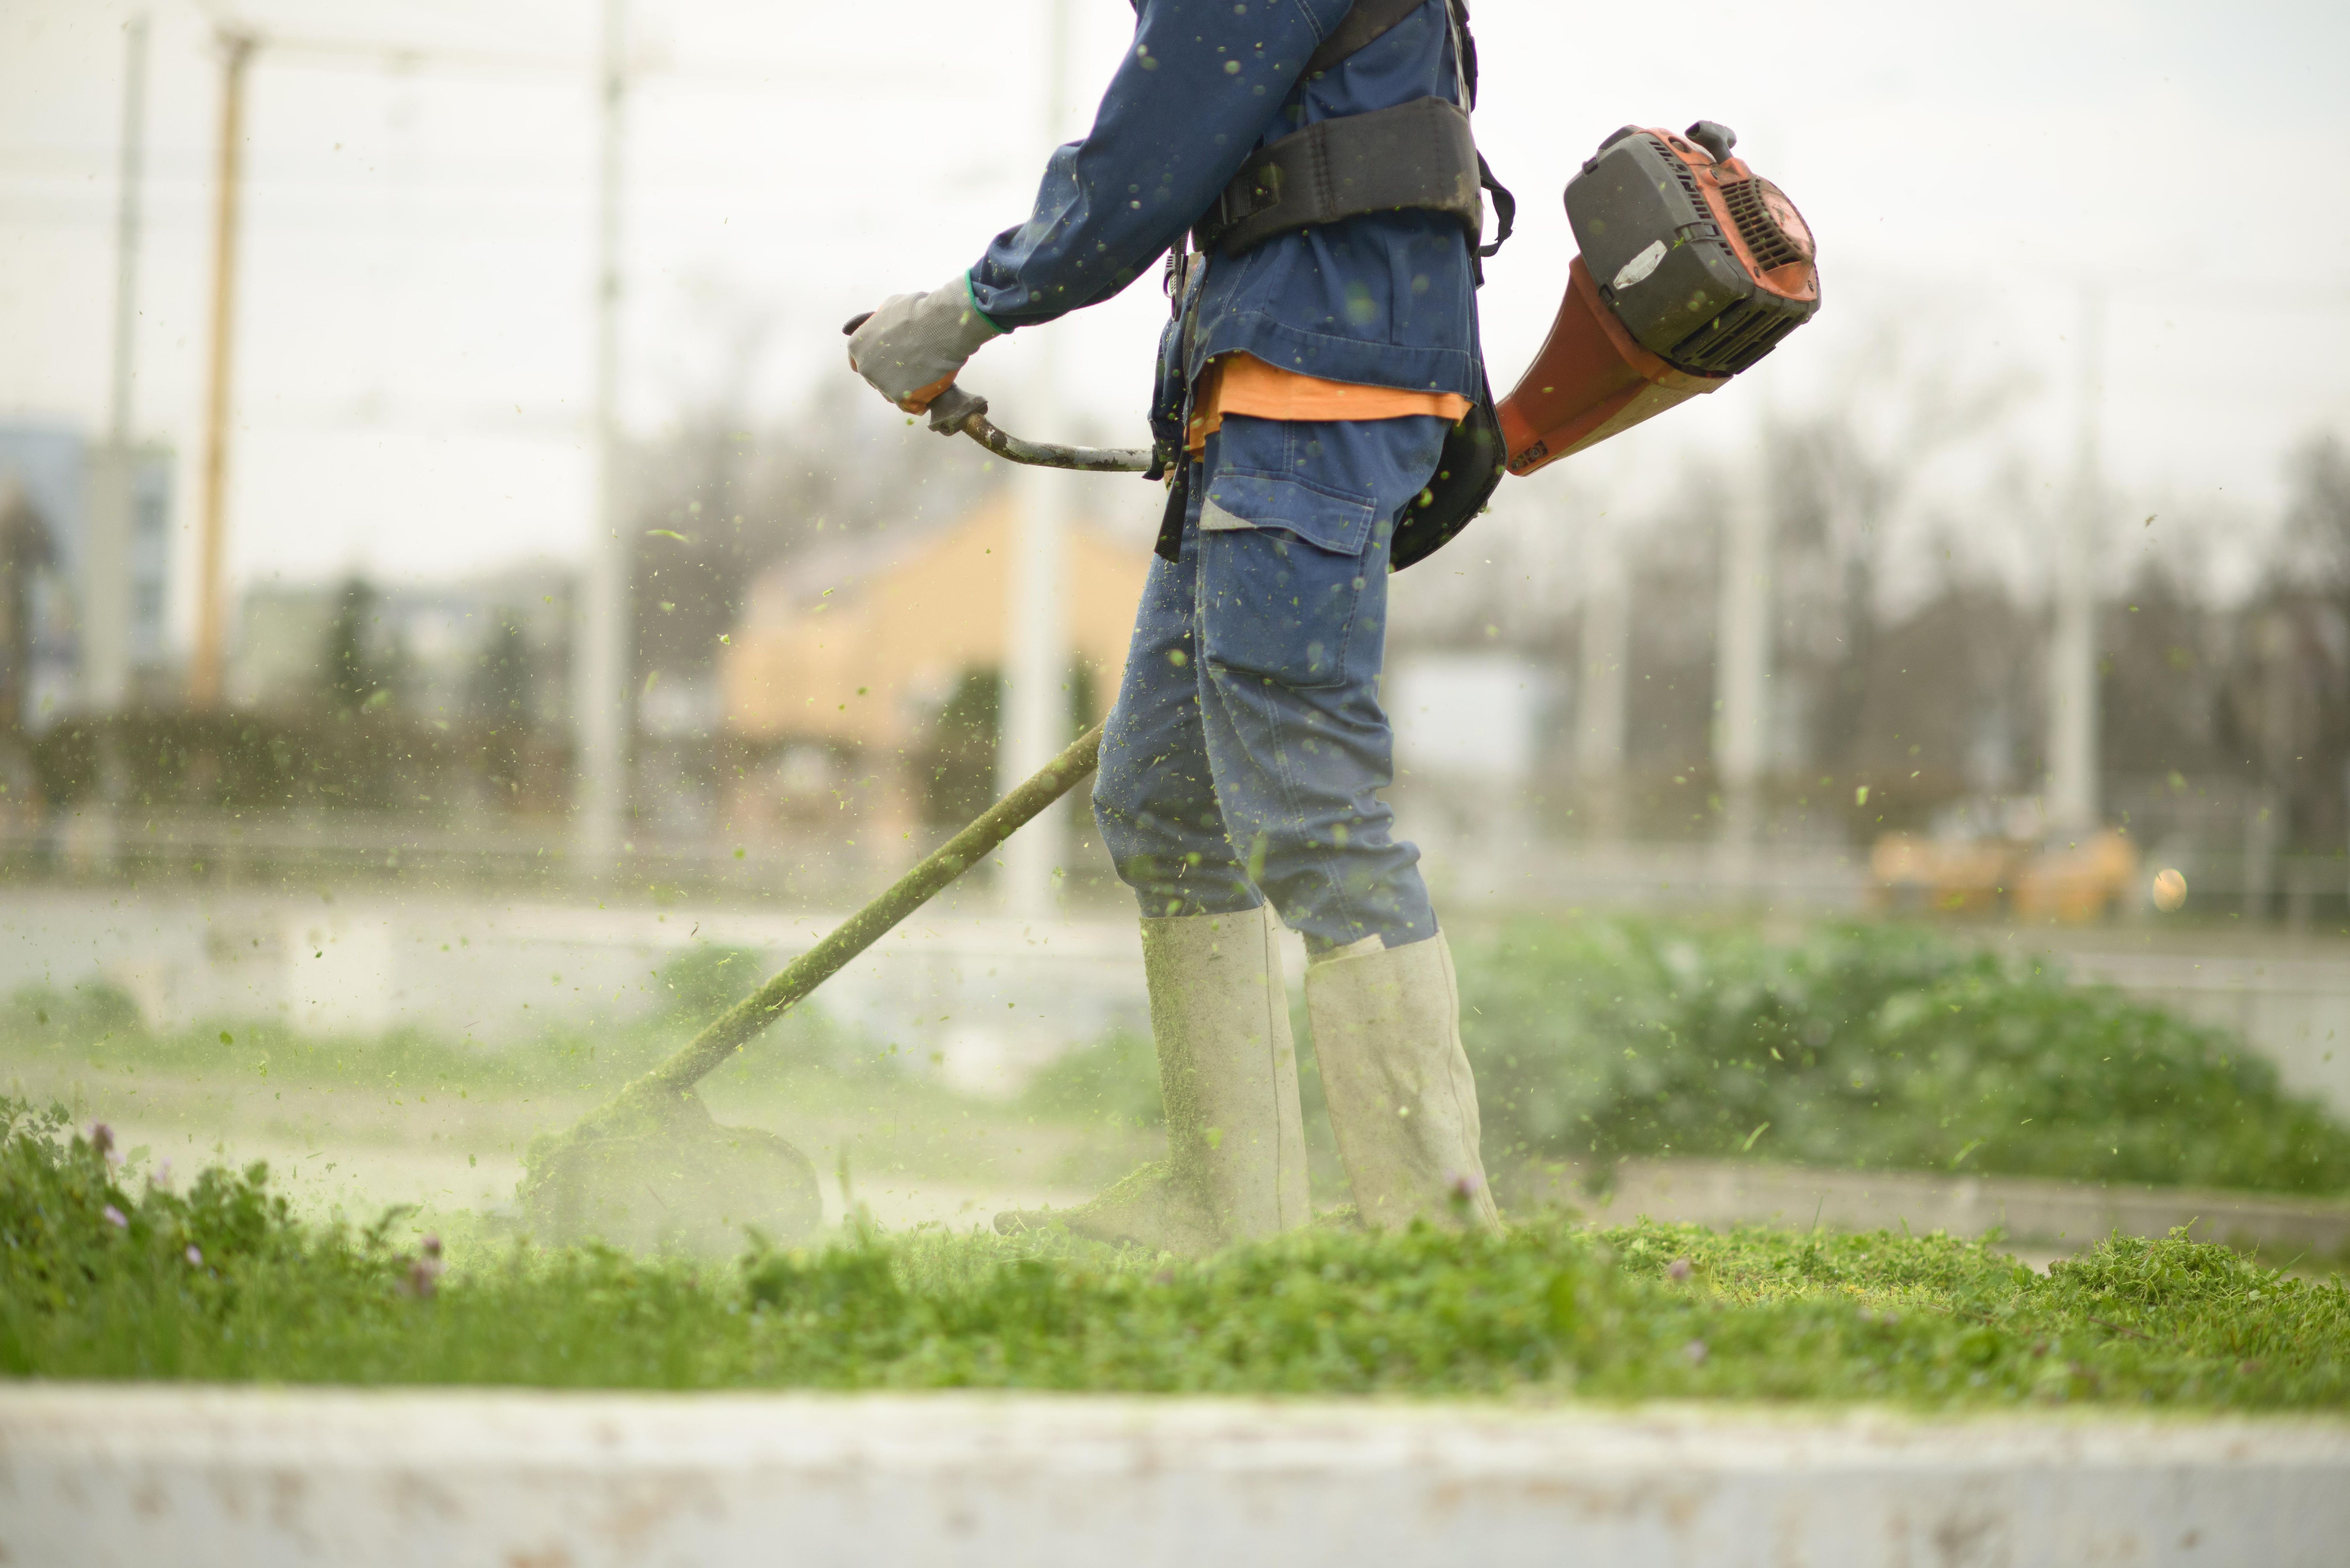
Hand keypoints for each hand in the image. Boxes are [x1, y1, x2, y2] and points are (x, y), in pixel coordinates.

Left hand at [843, 274, 1001, 411]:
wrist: (940, 325)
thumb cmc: (918, 311)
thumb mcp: (890, 308)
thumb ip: (880, 323)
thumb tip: (876, 328)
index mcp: (857, 345)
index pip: (860, 361)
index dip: (878, 361)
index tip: (892, 360)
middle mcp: (865, 367)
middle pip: (877, 379)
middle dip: (892, 375)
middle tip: (914, 366)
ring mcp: (882, 385)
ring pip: (893, 394)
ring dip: (906, 389)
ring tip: (925, 375)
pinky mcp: (901, 398)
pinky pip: (911, 406)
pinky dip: (921, 402)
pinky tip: (931, 391)